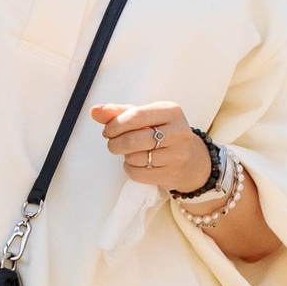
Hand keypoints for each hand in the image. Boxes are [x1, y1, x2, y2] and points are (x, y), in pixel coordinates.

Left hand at [90, 101, 213, 193]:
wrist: (192, 160)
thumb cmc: (163, 132)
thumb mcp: (146, 117)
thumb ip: (119, 112)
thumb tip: (94, 111)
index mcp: (171, 111)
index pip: (135, 116)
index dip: (115, 124)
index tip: (107, 130)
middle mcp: (178, 132)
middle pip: (133, 140)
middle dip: (115, 143)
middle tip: (113, 143)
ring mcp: (177, 155)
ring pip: (134, 158)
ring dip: (125, 156)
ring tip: (132, 152)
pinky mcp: (172, 175)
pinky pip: (138, 173)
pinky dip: (130, 169)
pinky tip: (137, 163)